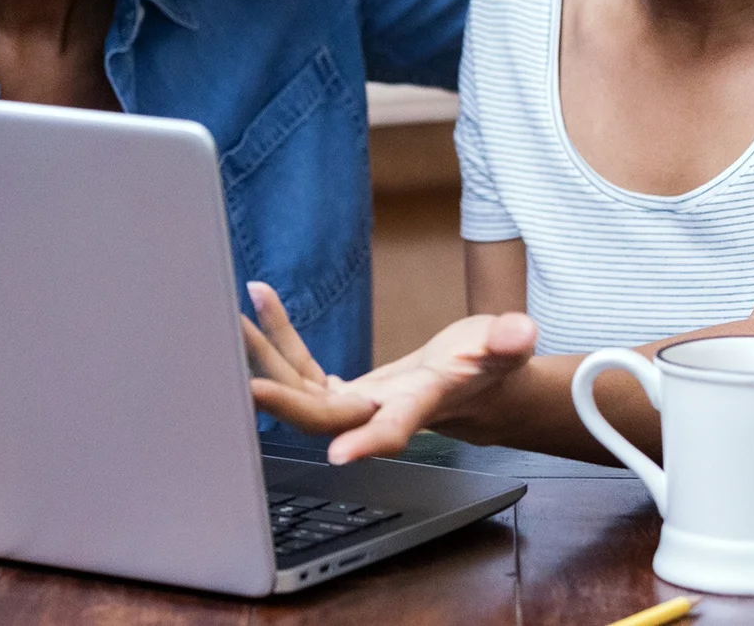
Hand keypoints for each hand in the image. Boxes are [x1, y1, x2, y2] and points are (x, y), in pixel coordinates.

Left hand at [243, 281, 537, 463]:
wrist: (474, 386)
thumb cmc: (491, 364)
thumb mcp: (505, 347)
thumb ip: (509, 340)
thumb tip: (521, 330)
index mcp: (419, 404)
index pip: (395, 429)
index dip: (368, 441)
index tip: (339, 454)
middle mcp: (378, 411)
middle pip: (324, 417)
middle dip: (282, 400)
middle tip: (239, 375)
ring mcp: (354, 405)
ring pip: (300, 392)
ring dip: (264, 358)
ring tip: (232, 316)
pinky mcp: (340, 391)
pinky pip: (300, 367)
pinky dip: (279, 335)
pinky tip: (261, 300)